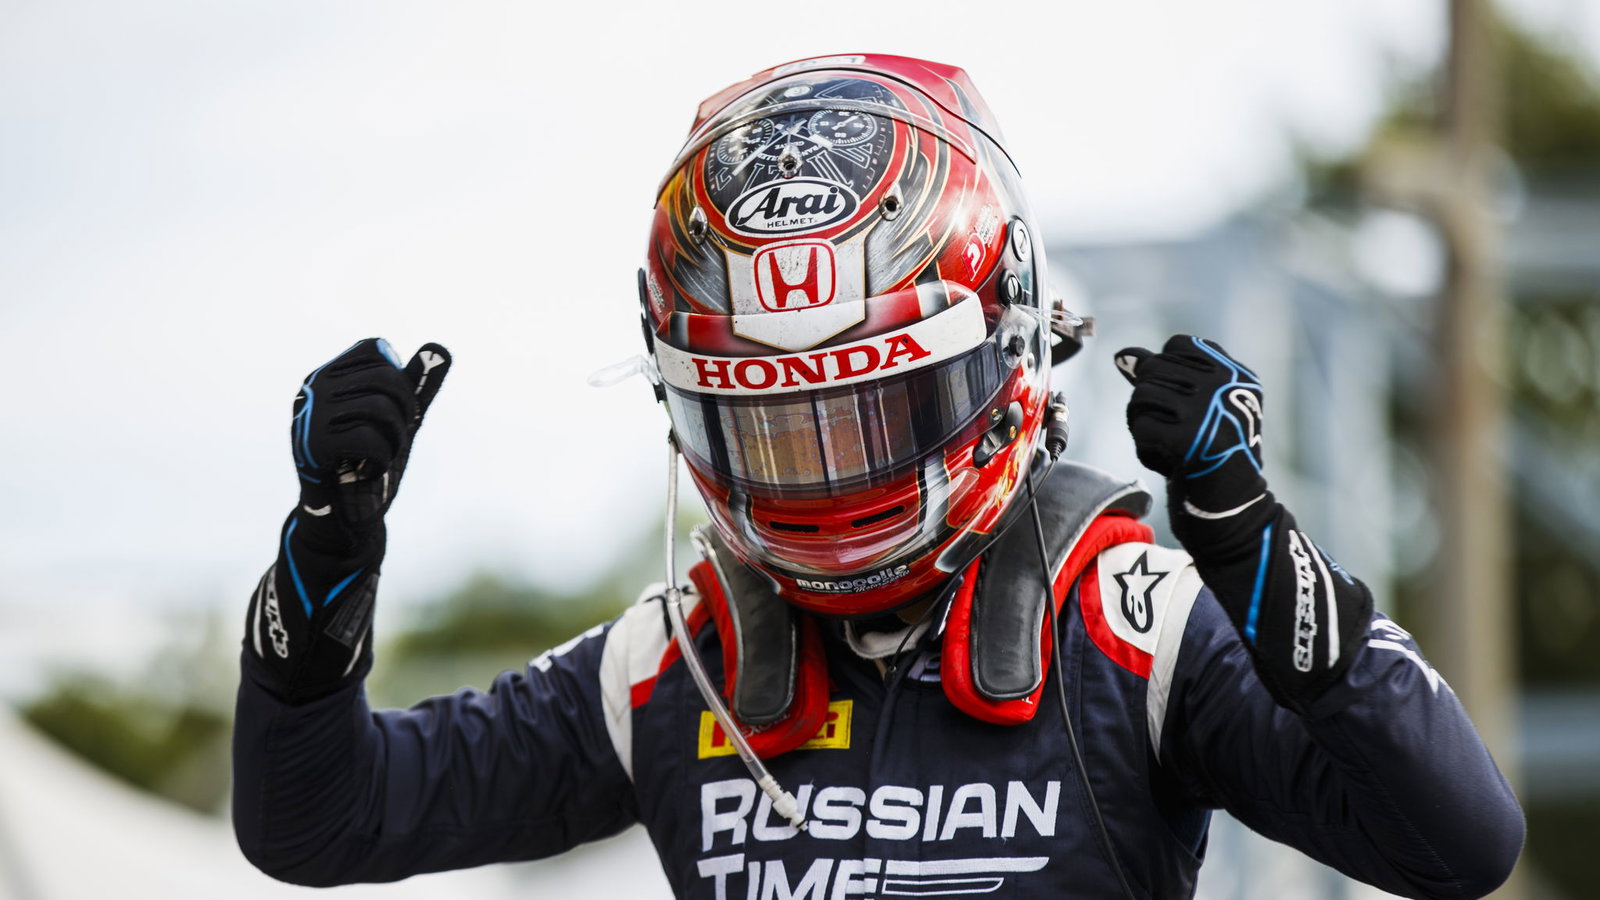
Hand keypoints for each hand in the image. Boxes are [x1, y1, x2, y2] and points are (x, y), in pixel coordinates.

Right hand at [291, 338, 450, 543]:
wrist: (343, 512)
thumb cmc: (367, 460)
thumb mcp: (397, 418)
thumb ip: (416, 385)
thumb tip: (442, 349)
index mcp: (329, 375)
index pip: (375, 349)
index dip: (399, 379)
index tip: (395, 409)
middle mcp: (314, 388)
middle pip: (385, 377)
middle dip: (405, 411)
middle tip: (394, 437)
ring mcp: (310, 416)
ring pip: (380, 408)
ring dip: (396, 438)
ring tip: (382, 455)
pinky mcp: (313, 446)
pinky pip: (369, 440)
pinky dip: (382, 459)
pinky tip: (369, 470)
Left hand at [1114, 335, 1264, 516]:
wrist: (1232, 508)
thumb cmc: (1209, 454)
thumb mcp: (1196, 407)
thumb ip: (1163, 376)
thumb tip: (1124, 355)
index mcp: (1235, 373)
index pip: (1177, 344)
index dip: (1165, 373)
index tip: (1183, 405)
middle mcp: (1226, 385)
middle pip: (1152, 368)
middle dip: (1150, 401)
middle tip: (1175, 432)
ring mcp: (1207, 409)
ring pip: (1141, 395)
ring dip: (1144, 424)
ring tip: (1172, 445)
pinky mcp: (1188, 437)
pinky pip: (1140, 425)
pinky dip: (1146, 448)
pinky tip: (1171, 462)